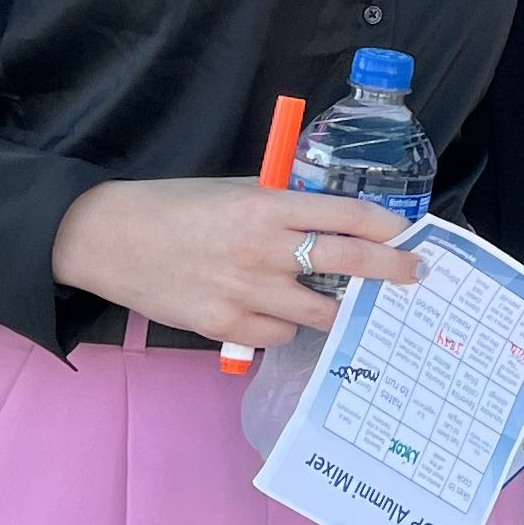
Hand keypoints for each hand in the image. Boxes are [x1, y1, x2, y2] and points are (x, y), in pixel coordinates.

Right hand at [50, 178, 419, 348]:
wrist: (109, 239)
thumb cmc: (175, 207)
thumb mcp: (235, 188)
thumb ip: (284, 202)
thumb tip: (335, 214)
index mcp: (266, 205)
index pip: (349, 216)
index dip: (389, 228)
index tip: (410, 235)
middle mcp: (262, 249)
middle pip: (351, 263)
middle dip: (392, 270)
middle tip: (414, 274)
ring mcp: (244, 292)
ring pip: (320, 312)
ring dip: (337, 308)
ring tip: (341, 302)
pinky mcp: (223, 326)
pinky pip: (279, 336)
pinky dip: (285, 327)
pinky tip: (274, 312)